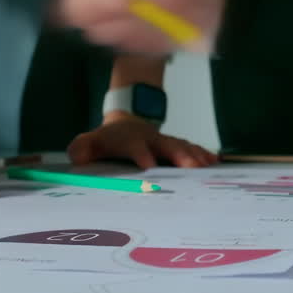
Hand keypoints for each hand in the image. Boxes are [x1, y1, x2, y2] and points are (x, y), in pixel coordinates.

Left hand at [68, 112, 218, 168]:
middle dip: (179, 155)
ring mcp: (166, 141)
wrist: (126, 124)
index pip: (135, 146)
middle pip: (167, 145)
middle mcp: (152, 139)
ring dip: (195, 155)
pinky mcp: (177, 146)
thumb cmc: (108, 141)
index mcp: (129, 140)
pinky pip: (192, 149)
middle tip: (190, 167)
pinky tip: (214, 162)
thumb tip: (78, 156)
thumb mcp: (90, 142)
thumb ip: (82, 148)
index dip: (141, 153)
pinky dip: (203, 154)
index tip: (148, 165)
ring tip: (207, 167)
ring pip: (183, 146)